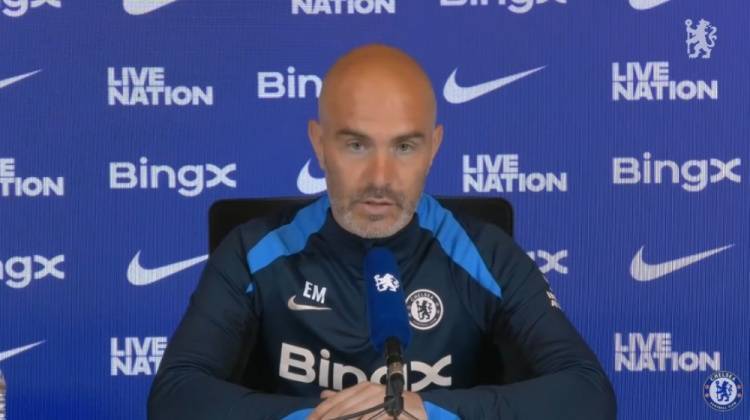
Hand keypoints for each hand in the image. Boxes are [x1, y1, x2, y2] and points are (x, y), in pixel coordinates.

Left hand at [308, 381, 426, 419]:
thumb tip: (324, 395)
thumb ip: (346, 398)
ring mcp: (381, 402)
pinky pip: (372, 418)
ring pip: (355, 415)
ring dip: (341, 419)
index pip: (337, 401)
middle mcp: (371, 392)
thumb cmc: (389, 404)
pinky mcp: (390, 413)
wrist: (415, 408)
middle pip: (343, 411)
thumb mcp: (366, 398)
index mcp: (363, 388)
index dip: (319, 412)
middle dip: (329, 419)